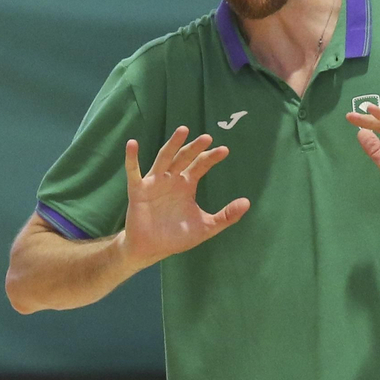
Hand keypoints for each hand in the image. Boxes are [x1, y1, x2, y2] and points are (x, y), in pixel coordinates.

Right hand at [122, 126, 248, 268]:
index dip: (211, 157)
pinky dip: (132, 158)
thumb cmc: (177, 237)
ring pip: (164, 158)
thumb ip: (227, 216)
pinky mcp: (138, 191)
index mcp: (186, 185)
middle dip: (195, 148)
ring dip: (173, 144)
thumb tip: (247, 202)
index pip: (200, 166)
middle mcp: (171, 180)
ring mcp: (154, 183)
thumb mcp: (207, 227)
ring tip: (183, 130)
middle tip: (208, 138)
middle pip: (184, 158)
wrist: (152, 249)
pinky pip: (134, 172)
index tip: (224, 150)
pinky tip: (133, 144)